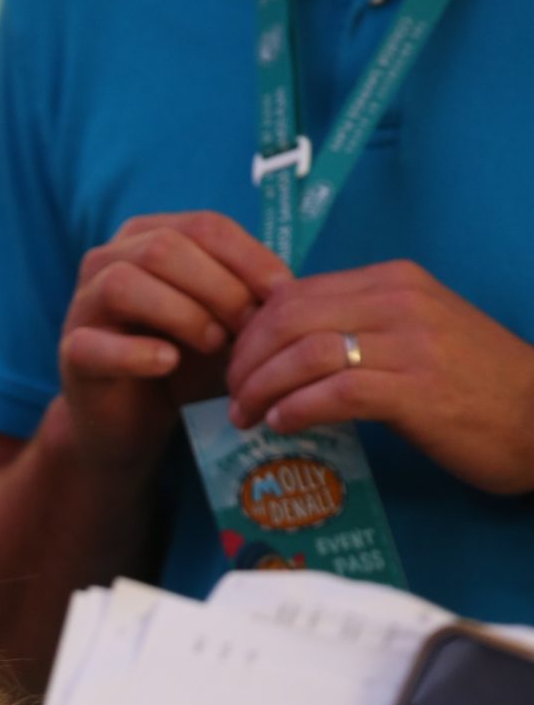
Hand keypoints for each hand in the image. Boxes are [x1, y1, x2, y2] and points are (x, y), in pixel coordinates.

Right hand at [55, 211, 290, 473]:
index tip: (283, 292)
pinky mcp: (71, 353)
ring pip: (125, 283)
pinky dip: (136, 353)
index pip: (203, 226)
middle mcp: (108, 259)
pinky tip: (168, 364)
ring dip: (181, 312)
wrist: (130, 423)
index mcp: (148, 237)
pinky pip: (96, 344)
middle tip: (248, 326)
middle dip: (217, 285)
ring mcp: (82, 305)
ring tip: (214, 345)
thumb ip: (246, 300)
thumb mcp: (221, 325)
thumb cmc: (181, 367)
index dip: (247, 256)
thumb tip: (291, 290)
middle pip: (164, 248)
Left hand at [228, 262, 533, 495]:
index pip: (298, 292)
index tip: (237, 364)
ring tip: (245, 416)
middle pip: (290, 316)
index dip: (253, 330)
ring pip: (305, 352)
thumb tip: (294, 348)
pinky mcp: (415, 390)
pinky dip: (297, 407)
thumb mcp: (416, 337)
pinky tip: (279, 424)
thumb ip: (361, 329)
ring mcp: (409, 343)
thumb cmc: (474, 385)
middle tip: (231, 395)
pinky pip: (336, 390)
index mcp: (394, 281)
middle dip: (246, 358)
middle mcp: (398, 301)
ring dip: (261, 387)